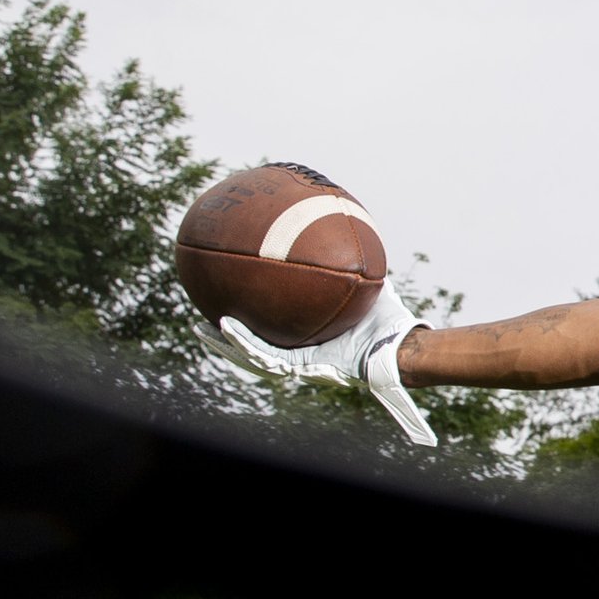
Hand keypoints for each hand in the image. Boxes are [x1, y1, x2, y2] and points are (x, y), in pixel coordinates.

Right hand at [194, 283, 437, 445]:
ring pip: (251, 354)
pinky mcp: (300, 365)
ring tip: (202, 329)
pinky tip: (225, 325)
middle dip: (228, 335)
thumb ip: (353, 263)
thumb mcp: (365, 283)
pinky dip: (243, 341)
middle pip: (254, 344)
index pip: (273, 328)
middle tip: (204, 319)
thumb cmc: (386, 319)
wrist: (396, 345)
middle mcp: (299, 350)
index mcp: (308, 337)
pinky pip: (264, 353)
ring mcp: (298, 360)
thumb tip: (349, 233)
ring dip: (225, 343)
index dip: (252, 322)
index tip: (233, 304)